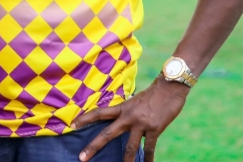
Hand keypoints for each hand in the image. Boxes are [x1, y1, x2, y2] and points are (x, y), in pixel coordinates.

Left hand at [72, 78, 188, 161]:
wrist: (170, 87)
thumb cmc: (154, 94)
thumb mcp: (136, 101)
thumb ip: (128, 112)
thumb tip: (122, 122)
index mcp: (123, 108)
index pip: (100, 113)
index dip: (86, 118)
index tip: (73, 124)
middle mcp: (128, 116)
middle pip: (107, 133)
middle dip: (94, 146)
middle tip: (82, 157)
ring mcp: (141, 124)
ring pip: (129, 147)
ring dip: (125, 161)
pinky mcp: (154, 129)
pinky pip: (149, 148)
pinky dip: (148, 159)